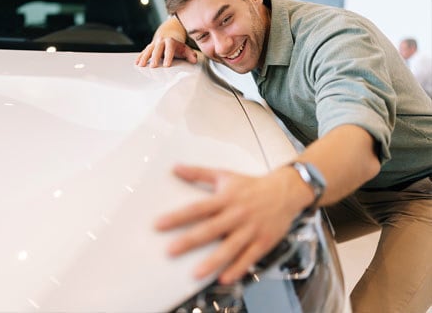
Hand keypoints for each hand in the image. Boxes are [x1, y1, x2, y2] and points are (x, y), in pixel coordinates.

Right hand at [136, 17, 197, 67]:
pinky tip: (136, 63)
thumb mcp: (185, 48)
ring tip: (141, 65)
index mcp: (171, 41)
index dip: (168, 56)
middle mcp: (161, 41)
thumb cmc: (177, 45)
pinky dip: (140, 57)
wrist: (168, 34)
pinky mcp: (149, 47)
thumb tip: (194, 60)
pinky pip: (143, 51)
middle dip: (155, 58)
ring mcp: (154, 44)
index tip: (166, 65)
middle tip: (153, 66)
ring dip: (144, 57)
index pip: (169, 48)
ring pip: (148, 50)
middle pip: (157, 49)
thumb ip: (190, 54)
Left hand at [155, 164, 300, 283]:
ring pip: (230, 247)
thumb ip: (198, 173)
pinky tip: (225, 277)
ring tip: (196, 272)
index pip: (197, 208)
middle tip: (171, 250)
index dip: (177, 216)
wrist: (286, 191)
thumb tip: (175, 168)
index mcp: (225, 198)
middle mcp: (237, 214)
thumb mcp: (224, 175)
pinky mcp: (263, 241)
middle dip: (190, 240)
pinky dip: (238, 268)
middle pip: (210, 229)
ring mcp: (250, 229)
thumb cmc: (251, 185)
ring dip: (213, 261)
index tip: (159, 224)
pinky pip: (249, 257)